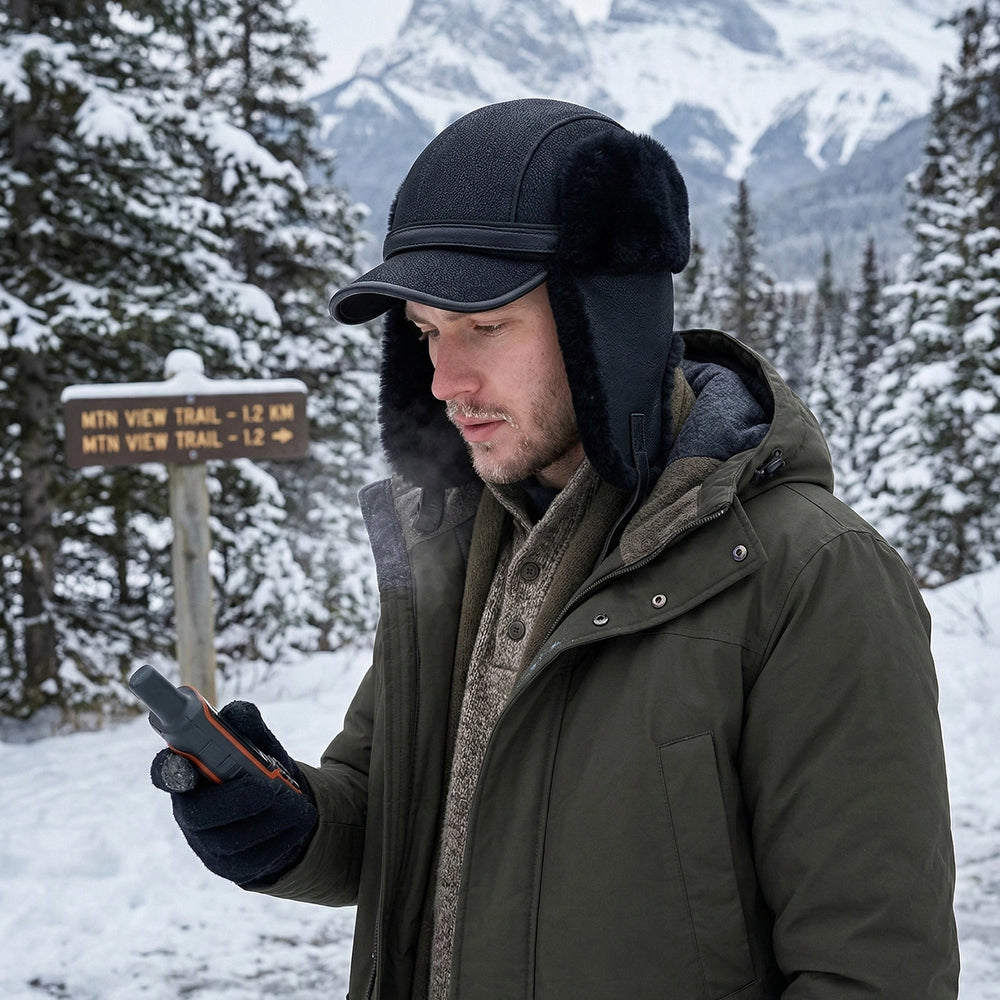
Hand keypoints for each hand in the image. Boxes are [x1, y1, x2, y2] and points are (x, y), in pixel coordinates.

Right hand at [150, 701, 317, 887]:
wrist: (291, 811)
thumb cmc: (263, 771)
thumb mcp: (261, 744)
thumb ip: (247, 726)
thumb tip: (236, 713)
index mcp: (191, 776)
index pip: (165, 772)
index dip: (169, 768)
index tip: (184, 760)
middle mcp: (192, 812)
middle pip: (197, 814)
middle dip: (235, 800)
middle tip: (268, 788)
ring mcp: (209, 846)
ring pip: (228, 841)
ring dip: (266, 819)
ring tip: (294, 802)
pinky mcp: (233, 869)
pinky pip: (251, 861)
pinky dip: (280, 839)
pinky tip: (298, 823)